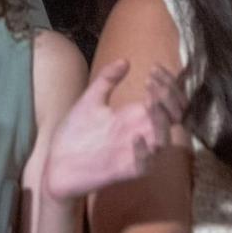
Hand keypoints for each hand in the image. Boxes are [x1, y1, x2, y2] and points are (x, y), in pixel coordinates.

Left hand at [42, 60, 185, 202]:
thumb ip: (107, 80)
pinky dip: (145, 151)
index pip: (167, 100)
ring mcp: (135, 152)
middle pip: (174, 118)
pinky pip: (145, 165)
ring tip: (150, 102)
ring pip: (165, 140)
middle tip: (152, 83)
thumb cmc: (75, 134)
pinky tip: (135, 137)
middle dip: (169, 97)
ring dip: (162, 120)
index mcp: (135, 116)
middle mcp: (140, 132)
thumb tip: (125, 61)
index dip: (168, 84)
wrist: (57, 163)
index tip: (154, 68)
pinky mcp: (125, 171)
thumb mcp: (90, 100)